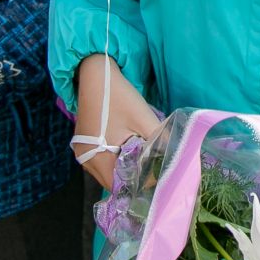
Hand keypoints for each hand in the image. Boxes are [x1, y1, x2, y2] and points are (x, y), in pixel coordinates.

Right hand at [72, 54, 161, 186]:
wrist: (96, 73)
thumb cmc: (118, 96)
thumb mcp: (143, 119)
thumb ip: (160, 141)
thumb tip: (176, 159)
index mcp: (96, 158)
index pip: (120, 186)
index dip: (140, 185)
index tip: (158, 180)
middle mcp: (85, 160)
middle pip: (114, 181)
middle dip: (134, 178)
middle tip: (156, 171)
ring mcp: (83, 152)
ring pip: (108, 171)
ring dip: (125, 168)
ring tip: (146, 160)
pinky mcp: (85, 144)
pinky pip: (103, 161)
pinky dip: (117, 160)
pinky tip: (131, 150)